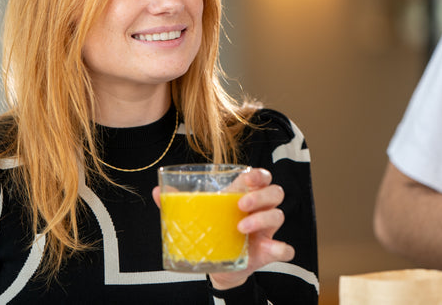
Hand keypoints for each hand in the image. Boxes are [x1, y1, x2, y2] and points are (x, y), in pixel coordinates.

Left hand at [152, 167, 294, 289]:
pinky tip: (269, 249)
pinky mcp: (268, 252)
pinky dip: (280, 248)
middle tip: (241, 203)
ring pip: (278, 216)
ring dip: (262, 219)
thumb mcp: (200, 218)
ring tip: (241, 226)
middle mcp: (260, 210)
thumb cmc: (214, 234)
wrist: (220, 267)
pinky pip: (285, 248)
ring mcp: (267, 231)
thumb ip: (181, 204)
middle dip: (261, 195)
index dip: (260, 174)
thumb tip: (157, 191)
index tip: (248, 177)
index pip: (262, 177)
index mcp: (245, 196)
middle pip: (275, 193)